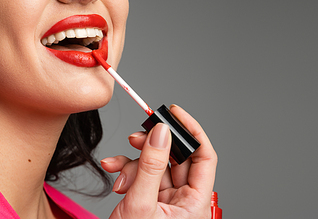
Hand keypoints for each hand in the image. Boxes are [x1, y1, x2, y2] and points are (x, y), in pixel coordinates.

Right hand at [101, 104, 216, 218]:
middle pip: (175, 157)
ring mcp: (164, 199)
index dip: (192, 130)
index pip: (204, 156)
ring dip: (133, 161)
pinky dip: (125, 169)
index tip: (175, 112)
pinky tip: (113, 170)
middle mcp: (183, 200)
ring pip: (154, 163)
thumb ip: (150, 166)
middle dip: (153, 145)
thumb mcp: (140, 204)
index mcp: (195, 203)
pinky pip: (141, 174)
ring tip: (119, 169)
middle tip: (138, 135)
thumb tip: (161, 133)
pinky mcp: (148, 199)